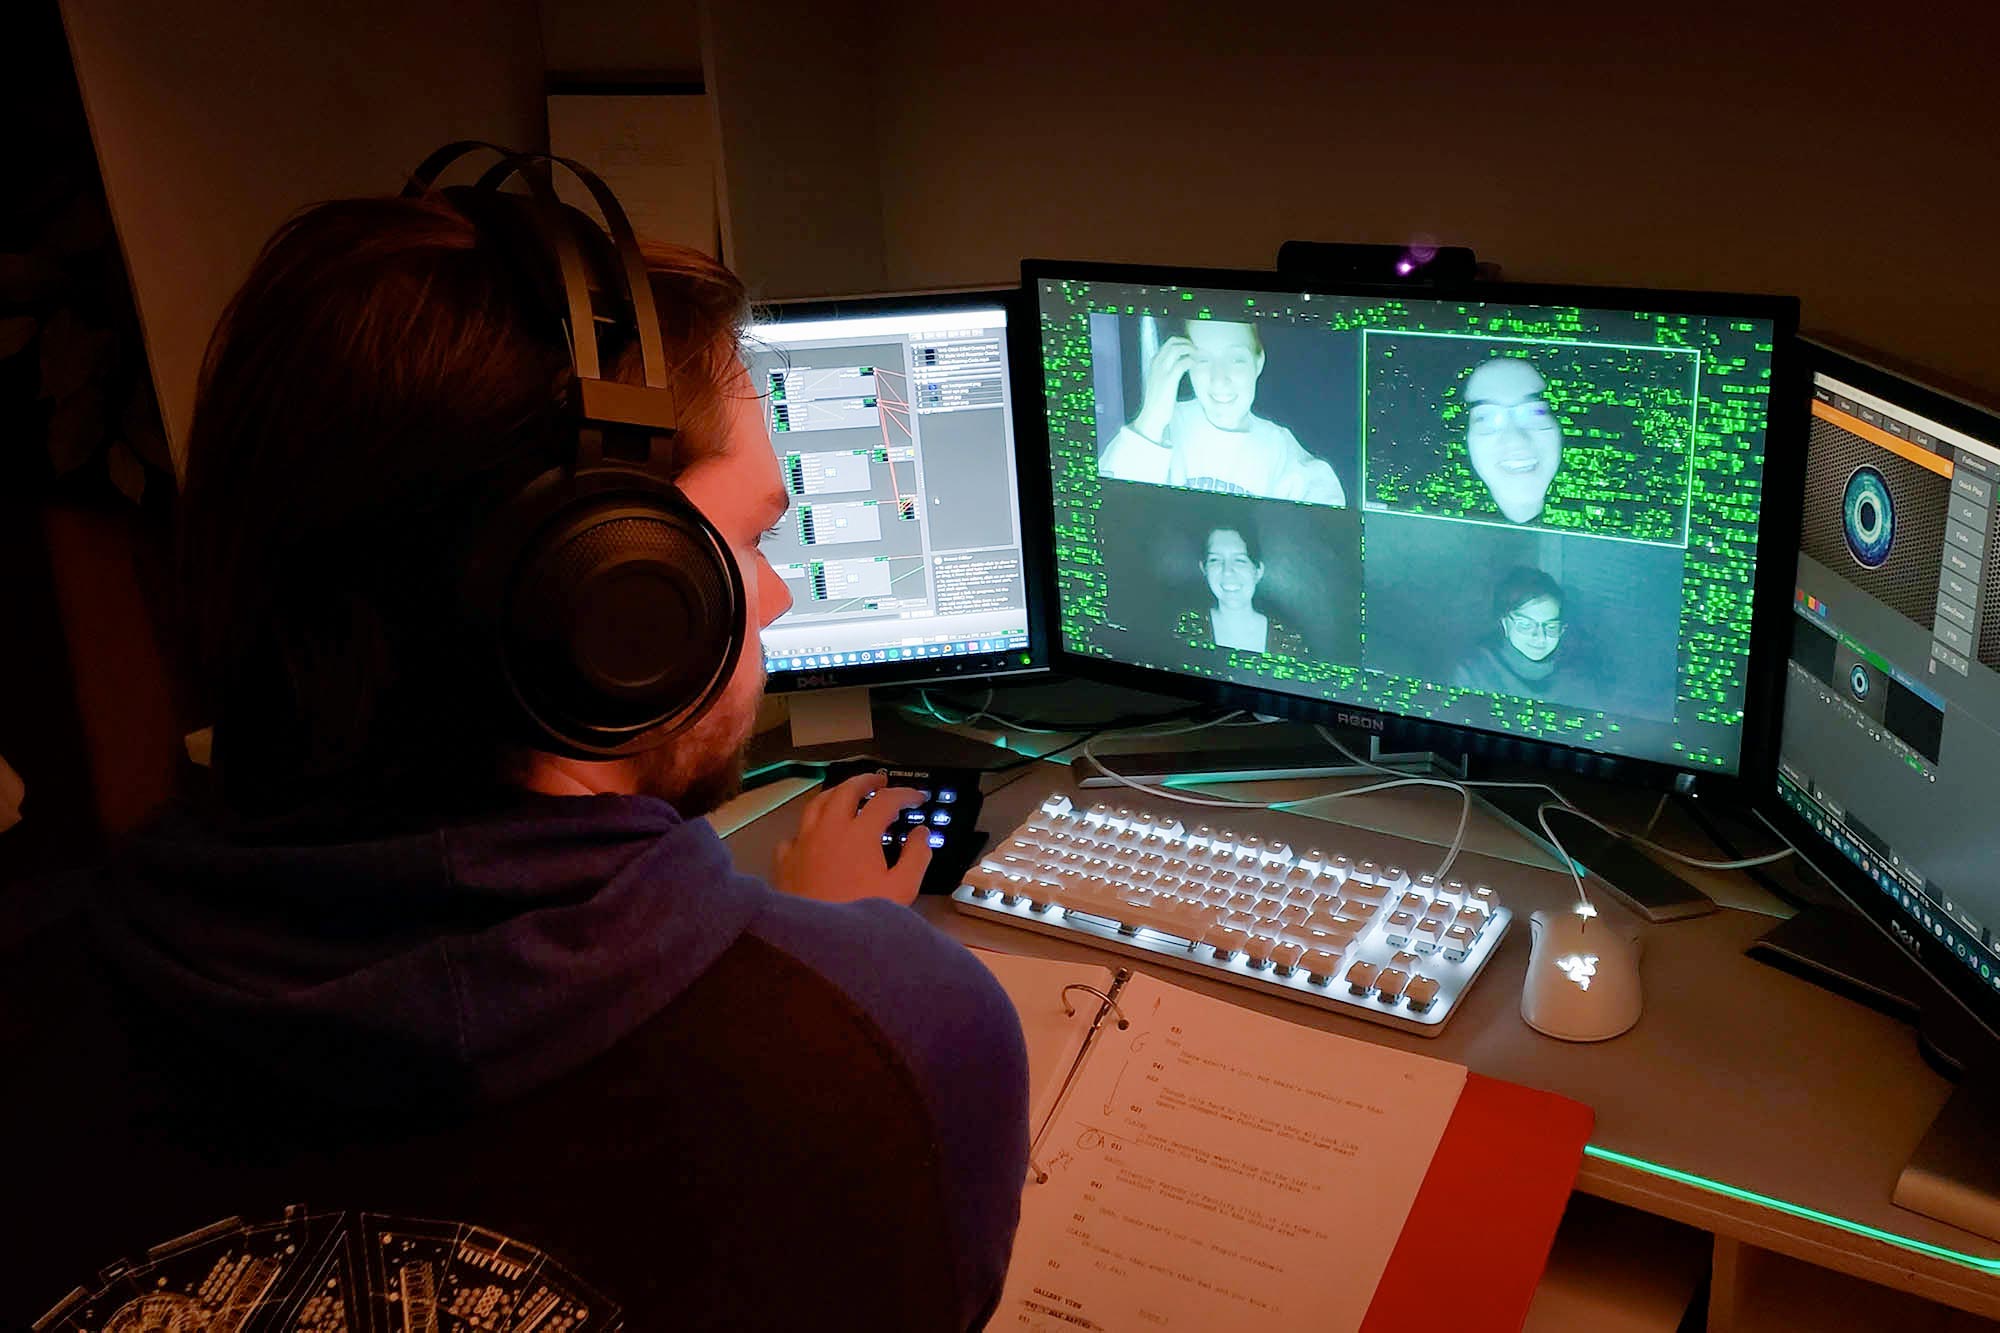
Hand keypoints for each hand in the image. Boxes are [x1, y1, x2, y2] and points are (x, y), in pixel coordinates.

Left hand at [773, 771, 934, 905]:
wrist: (817, 942)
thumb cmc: (861, 914)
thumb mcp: (902, 888)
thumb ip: (917, 856)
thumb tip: (922, 834)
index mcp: (859, 833)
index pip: (886, 800)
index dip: (905, 794)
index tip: (917, 798)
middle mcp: (829, 829)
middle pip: (846, 790)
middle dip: (866, 780)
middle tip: (880, 781)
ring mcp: (803, 842)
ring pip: (816, 804)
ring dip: (835, 794)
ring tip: (846, 794)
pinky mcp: (785, 861)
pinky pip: (796, 834)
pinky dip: (809, 828)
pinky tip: (814, 836)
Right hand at [1134, 335, 1193, 441]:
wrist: (1152, 415)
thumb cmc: (1158, 401)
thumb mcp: (1158, 381)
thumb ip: (1165, 372)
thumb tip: (1178, 367)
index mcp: (1154, 363)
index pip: (1168, 344)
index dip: (1182, 343)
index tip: (1192, 349)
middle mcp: (1157, 363)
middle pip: (1173, 342)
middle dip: (1187, 343)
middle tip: (1197, 351)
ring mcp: (1162, 370)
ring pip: (1177, 349)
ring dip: (1191, 350)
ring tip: (1199, 357)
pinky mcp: (1169, 379)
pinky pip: (1183, 363)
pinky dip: (1192, 361)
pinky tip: (1197, 366)